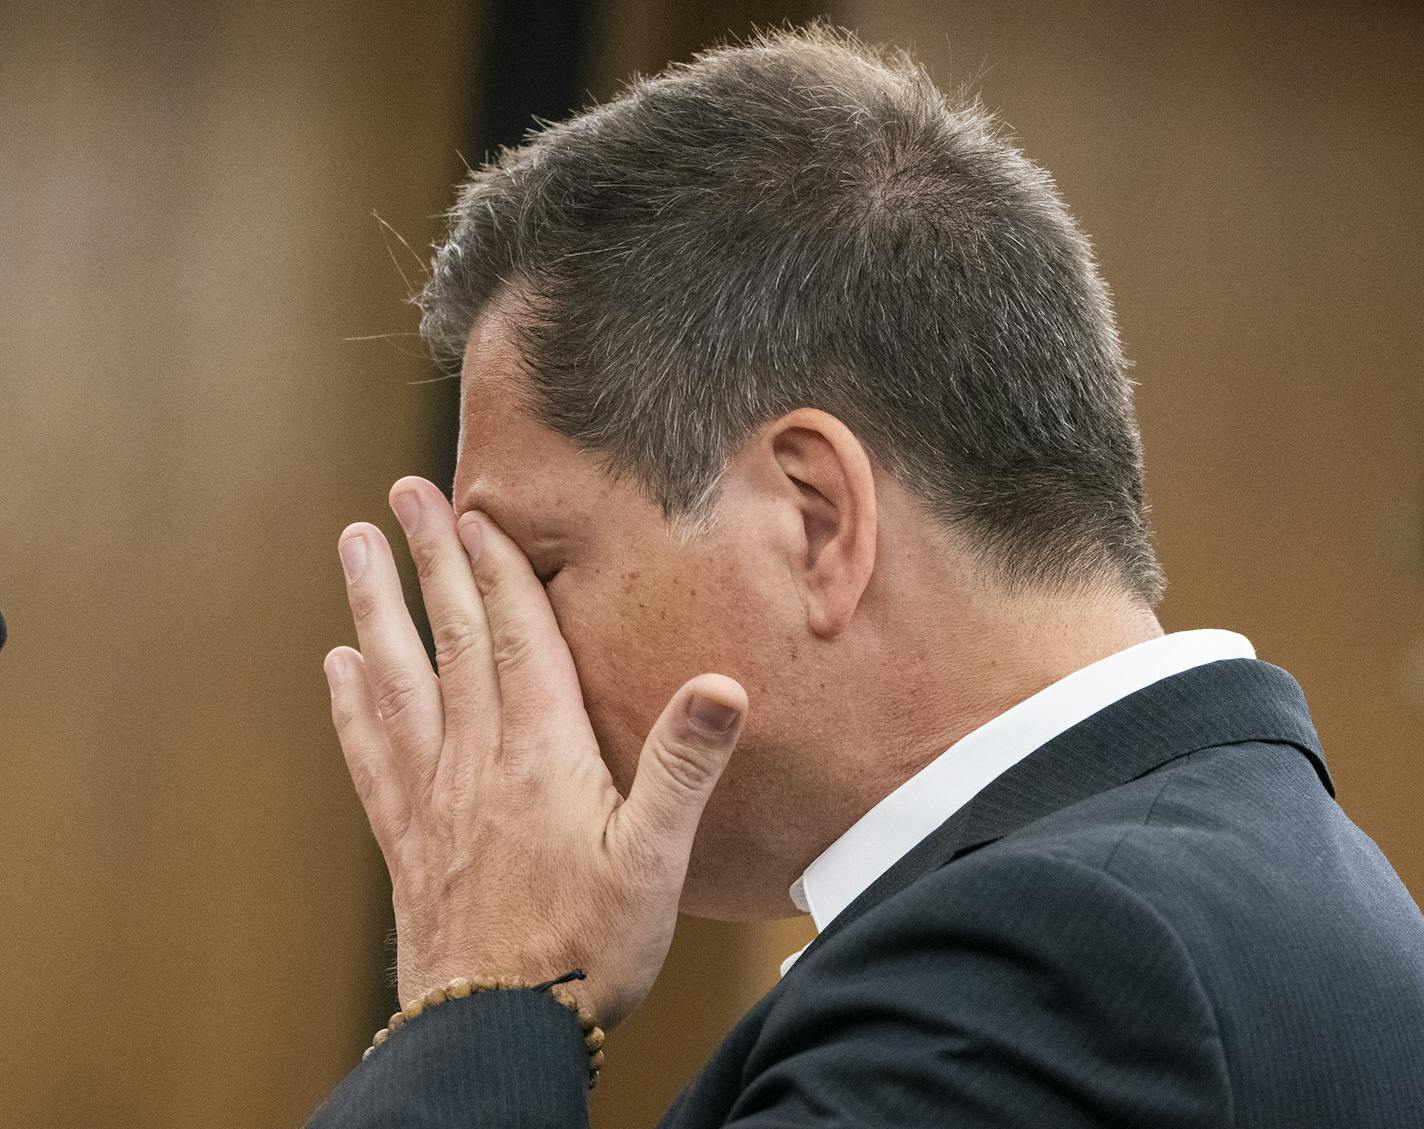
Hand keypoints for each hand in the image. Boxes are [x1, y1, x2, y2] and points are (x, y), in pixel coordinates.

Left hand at [322, 476, 747, 1030]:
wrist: (495, 1032)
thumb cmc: (587, 949)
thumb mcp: (655, 858)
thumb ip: (684, 766)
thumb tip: (721, 685)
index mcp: (541, 754)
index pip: (516, 638)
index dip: (497, 570)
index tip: (474, 510)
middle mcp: (477, 760)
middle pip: (449, 638)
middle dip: (428, 560)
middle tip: (401, 497)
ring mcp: (432, 797)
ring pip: (398, 680)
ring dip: (376, 608)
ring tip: (354, 549)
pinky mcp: (406, 838)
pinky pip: (371, 752)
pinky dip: (351, 703)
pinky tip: (337, 668)